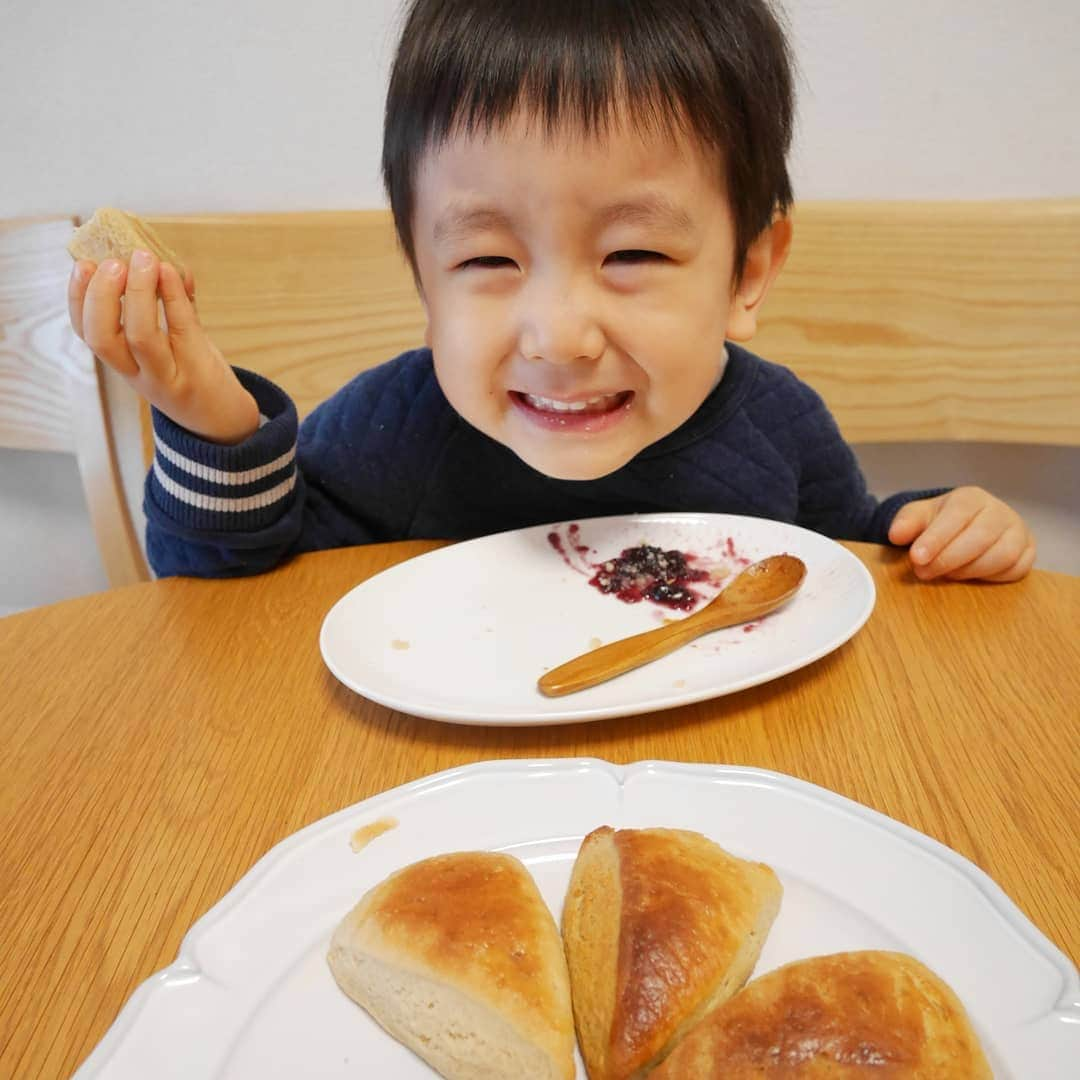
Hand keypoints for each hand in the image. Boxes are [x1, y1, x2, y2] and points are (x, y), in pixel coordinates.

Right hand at [68, 250, 259, 443]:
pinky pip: (182, 329)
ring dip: (139, 294)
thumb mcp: (171, 344)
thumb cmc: (191, 375)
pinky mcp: (197, 369)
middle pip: (104, 339)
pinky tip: (174, 272)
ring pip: (141, 338)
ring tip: (145, 260)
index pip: (88, 333)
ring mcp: (168, 374)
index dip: (78, 299)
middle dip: (102, 297)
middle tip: (113, 263)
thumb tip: (163, 260)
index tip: (83, 266)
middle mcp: (138, 373)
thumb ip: (168, 305)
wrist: (222, 421)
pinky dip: (175, 297)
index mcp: (123, 362)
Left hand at [888, 486, 1034, 582]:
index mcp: (971, 498)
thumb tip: (896, 535)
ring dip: (969, 570)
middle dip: (949, 559)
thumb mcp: (919, 517)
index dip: (936, 538)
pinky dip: (991, 576)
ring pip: (1002, 555)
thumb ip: (906, 523)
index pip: (957, 515)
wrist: (968, 526)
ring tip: (945, 574)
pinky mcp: (1028, 552)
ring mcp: (1018, 531)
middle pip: (980, 537)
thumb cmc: (941, 522)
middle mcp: (999, 511)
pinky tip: (969, 575)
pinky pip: (1016, 569)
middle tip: (923, 572)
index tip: (916, 558)